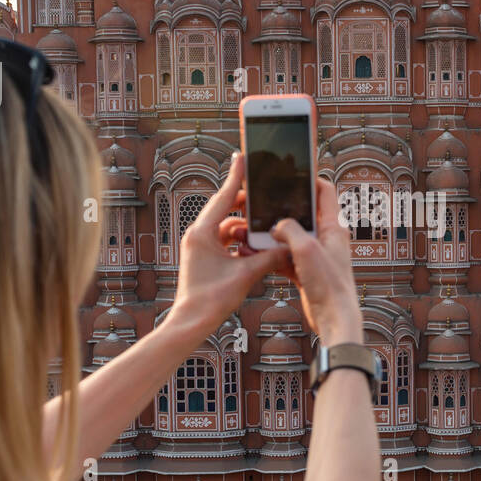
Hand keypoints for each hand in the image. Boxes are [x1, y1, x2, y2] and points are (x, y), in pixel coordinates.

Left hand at [168, 153, 285, 337]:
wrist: (191, 322)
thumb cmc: (210, 300)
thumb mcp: (246, 275)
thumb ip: (269, 257)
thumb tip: (288, 246)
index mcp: (202, 233)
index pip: (223, 197)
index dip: (237, 177)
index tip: (243, 158)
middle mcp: (197, 235)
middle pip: (225, 209)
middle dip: (246, 204)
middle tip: (264, 197)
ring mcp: (199, 245)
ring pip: (226, 226)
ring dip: (244, 226)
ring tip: (263, 226)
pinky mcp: (203, 256)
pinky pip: (224, 240)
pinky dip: (238, 240)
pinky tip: (254, 246)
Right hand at [271, 178, 361, 345]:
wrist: (334, 319)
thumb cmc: (329, 284)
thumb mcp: (306, 248)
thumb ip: (289, 230)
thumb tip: (277, 226)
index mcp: (332, 227)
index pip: (325, 192)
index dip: (309, 180)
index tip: (290, 175)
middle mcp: (326, 239)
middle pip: (303, 214)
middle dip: (282, 210)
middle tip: (264, 204)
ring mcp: (316, 255)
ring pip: (291, 237)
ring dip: (273, 235)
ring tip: (253, 231)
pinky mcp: (307, 271)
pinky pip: (286, 257)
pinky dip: (272, 255)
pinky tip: (256, 254)